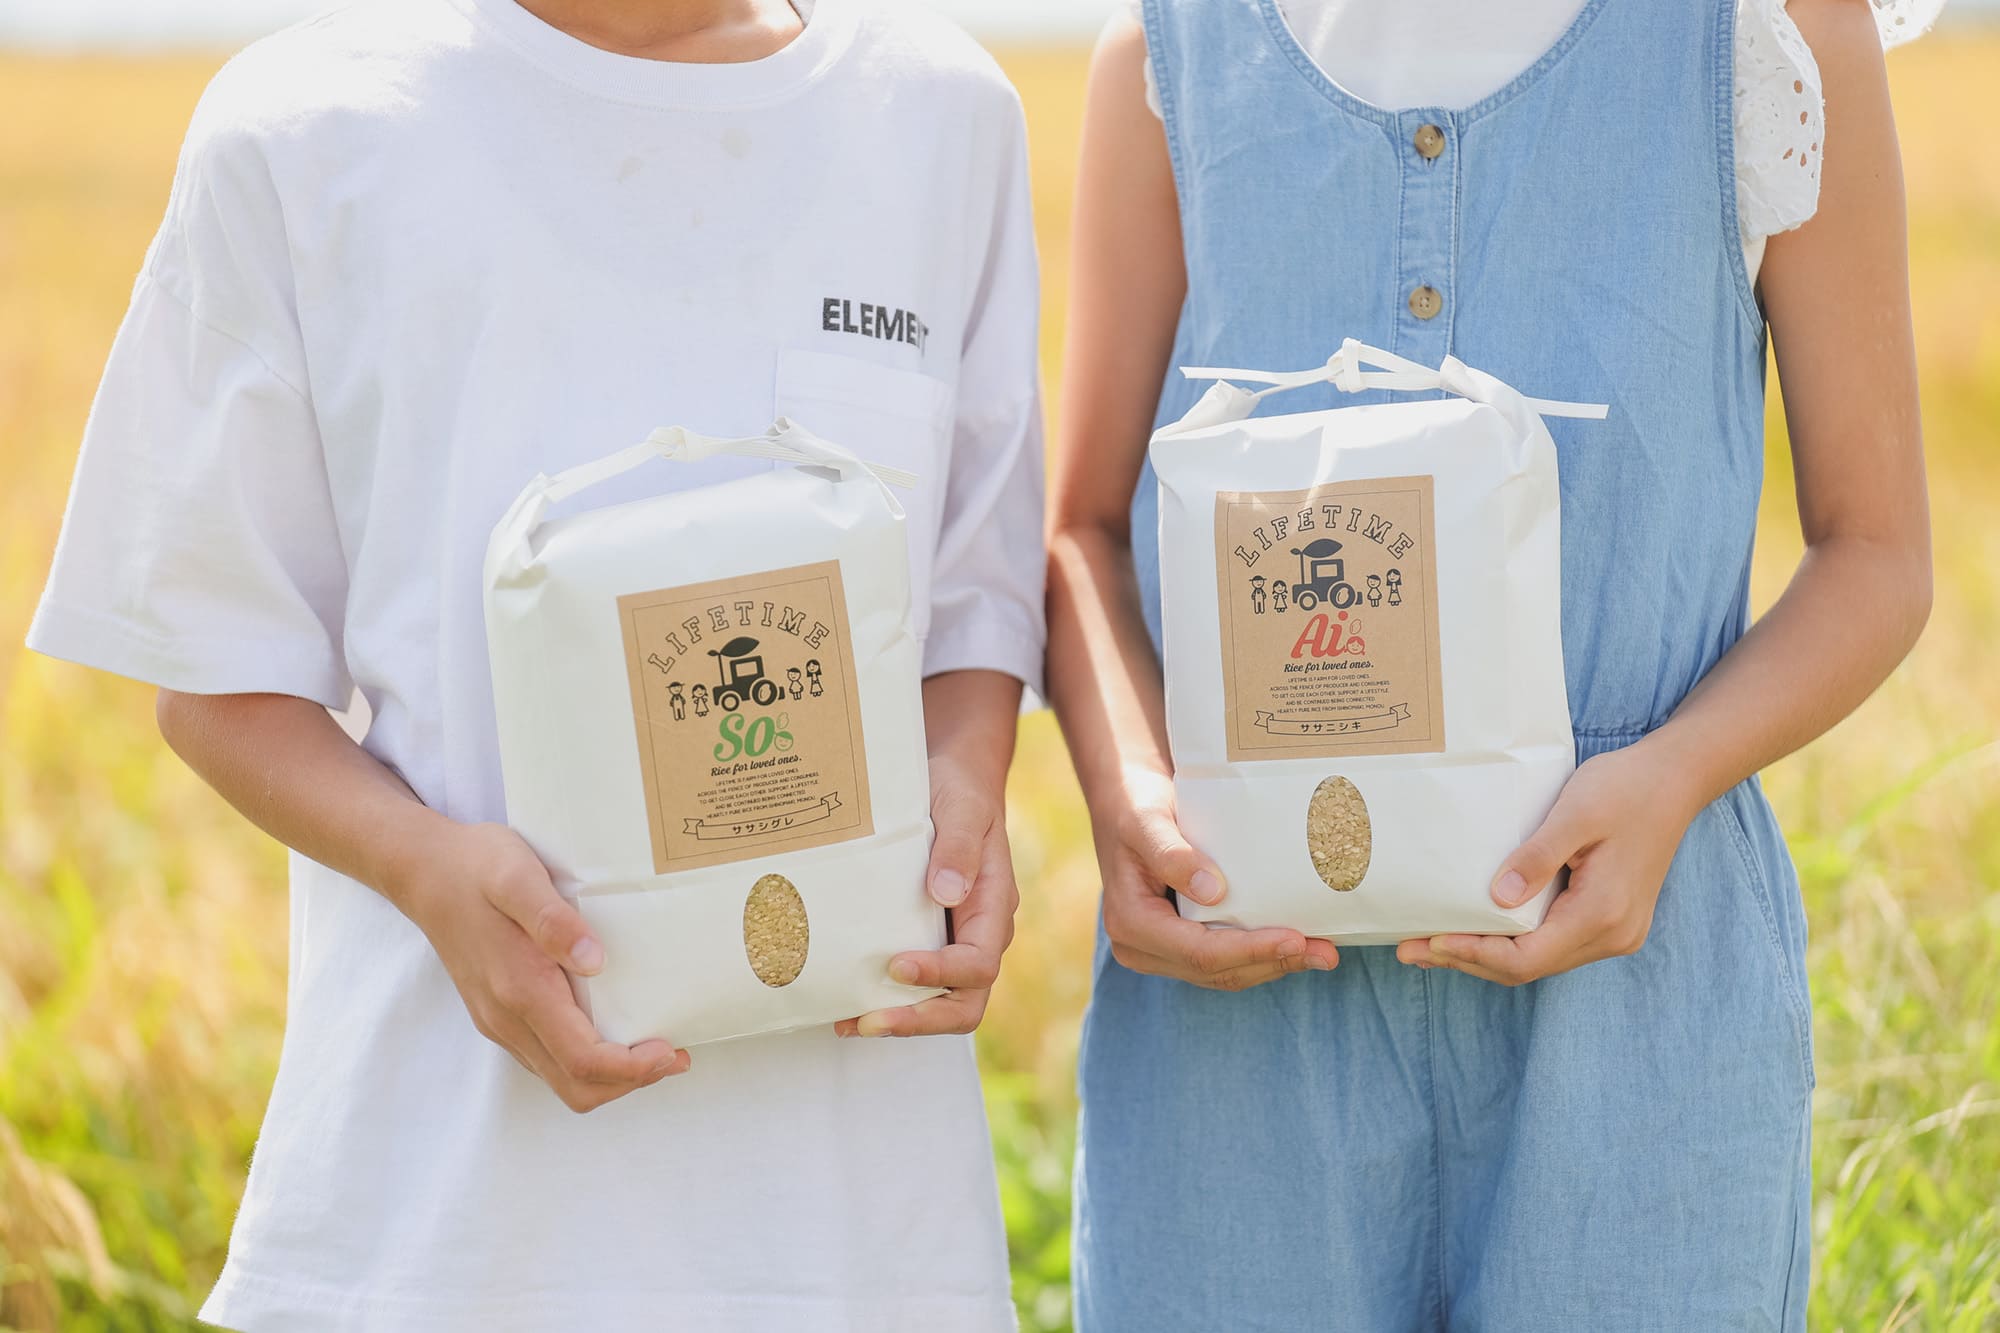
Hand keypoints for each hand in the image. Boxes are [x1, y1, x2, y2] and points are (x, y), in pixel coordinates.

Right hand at [393, 820, 688, 1109]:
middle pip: (576, 1086)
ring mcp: (500, 1021)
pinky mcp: (499, 1015)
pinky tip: (614, 1029)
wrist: (424, 871)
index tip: (670, 1050)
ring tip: (654, 1046)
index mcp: (520, 990)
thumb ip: (552, 919)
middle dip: (630, 1082)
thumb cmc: (476, 867)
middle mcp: (508, 1018)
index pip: (584, 1060)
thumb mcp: (516, 875)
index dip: (633, 1069)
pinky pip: (548, 1059)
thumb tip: (594, 958)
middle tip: (674, 1055)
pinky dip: (588, 1061)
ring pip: (562, 1078)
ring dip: (612, 1076)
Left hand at [838, 754, 1019, 1037]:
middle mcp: (977, 934)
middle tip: (868, 1022)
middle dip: (919, 1020)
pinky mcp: (924, 940)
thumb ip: (959, 847)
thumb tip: (946, 893)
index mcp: (993, 907)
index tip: (897, 966)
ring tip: (847, 1022)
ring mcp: (951, 942)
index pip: (978, 962)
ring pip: (939, 1003)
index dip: (941, 973)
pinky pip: (913, 986)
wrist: (952, 780)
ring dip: (898, 1020)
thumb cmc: (959, 792)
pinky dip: (883, 1001)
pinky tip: (843, 1003)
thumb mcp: (963, 808)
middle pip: (965, 1003)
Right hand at [1096, 766, 1337, 988]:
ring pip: (1224, 974)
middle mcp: (1140, 947)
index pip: (1198, 951)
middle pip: (1216, 970)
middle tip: (1326, 953)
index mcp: (1130, 923)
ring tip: (1322, 953)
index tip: (1295, 938)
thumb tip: (1213, 891)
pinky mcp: (1179, 945)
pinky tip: (1296, 945)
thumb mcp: (1147, 820)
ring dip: (1273, 965)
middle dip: (1273, 963)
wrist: (1125, 804)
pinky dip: (1260, 956)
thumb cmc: (1135, 806)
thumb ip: (1172, 854)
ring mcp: (1159, 951)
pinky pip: (1223, 961)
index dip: (1250, 950)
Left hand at [1396, 742, 1704, 983]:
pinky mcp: (1611, 920)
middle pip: (1528, 967)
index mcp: (1603, 912)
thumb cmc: (1626, 788)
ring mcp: (1615, 931)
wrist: (1677, 779)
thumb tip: (1497, 900)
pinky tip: (1478, 929)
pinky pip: (1553, 944)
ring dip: (1485, 955)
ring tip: (1431, 943)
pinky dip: (1511, 943)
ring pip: (1539, 960)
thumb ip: (1538, 858)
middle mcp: (1613, 934)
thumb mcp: (1576, 814)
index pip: (1526, 957)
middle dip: (1467, 960)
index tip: (1429, 939)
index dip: (1473, 953)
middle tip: (1410, 949)